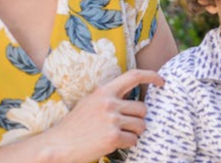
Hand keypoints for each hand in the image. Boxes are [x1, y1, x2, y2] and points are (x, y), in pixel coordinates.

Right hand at [45, 69, 163, 162]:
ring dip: (134, 132)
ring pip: (141, 125)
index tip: (162, 81)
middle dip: (138, 119)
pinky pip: (133, 140)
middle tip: (125, 126)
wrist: (59, 144)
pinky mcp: (113, 137)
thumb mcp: (90, 103)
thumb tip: (131, 100)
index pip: (133, 76)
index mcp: (104, 91)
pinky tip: (112, 143)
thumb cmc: (75, 125)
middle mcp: (109, 102)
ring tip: (117, 135)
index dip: (151, 76)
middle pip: (142, 108)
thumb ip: (110, 98)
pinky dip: (127, 144)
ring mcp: (112, 119)